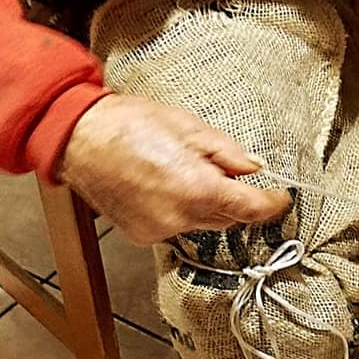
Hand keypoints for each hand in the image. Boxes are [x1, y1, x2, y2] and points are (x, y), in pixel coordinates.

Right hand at [56, 94, 291, 245]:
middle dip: (234, 198)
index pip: (249, 209)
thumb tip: (254, 167)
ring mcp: (158, 230)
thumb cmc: (129, 124)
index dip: (271, 204)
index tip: (280, 198)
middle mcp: (178, 217)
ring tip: (185, 171)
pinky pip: (176, 226)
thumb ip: (227, 152)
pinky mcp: (141, 235)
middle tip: (226, 171)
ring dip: (206, 204)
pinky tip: (165, 185)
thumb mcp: (188, 126)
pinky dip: (181, 210)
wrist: (79, 137)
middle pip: (227, 218)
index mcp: (195, 188)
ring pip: (202, 224)